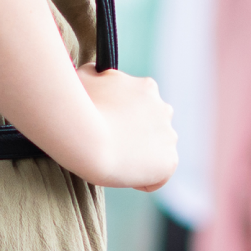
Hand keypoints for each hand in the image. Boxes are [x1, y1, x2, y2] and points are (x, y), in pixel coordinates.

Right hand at [75, 67, 177, 190]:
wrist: (87, 137)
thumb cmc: (80, 106)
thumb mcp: (84, 76)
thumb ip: (95, 73)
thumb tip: (96, 72)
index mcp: (147, 88)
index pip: (141, 104)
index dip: (122, 117)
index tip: (106, 124)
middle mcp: (164, 109)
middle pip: (153, 126)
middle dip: (136, 134)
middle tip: (110, 143)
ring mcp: (169, 136)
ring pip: (157, 150)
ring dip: (141, 155)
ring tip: (116, 161)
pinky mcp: (169, 161)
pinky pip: (158, 175)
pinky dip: (143, 179)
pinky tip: (124, 174)